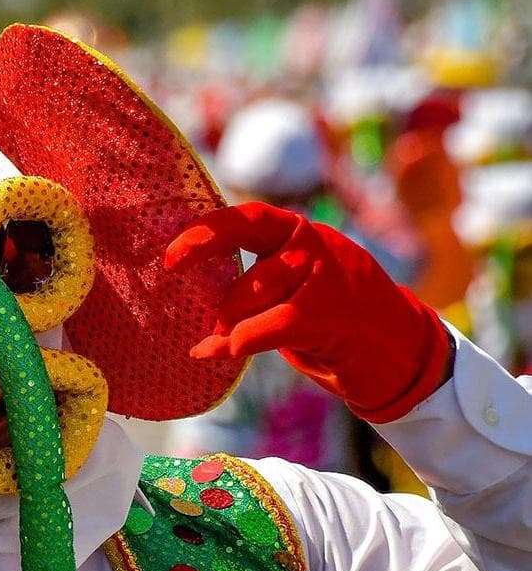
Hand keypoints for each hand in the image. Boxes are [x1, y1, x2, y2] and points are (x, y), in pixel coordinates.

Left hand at [165, 202, 452, 422]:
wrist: (399, 353)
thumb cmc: (332, 326)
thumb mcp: (291, 294)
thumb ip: (251, 288)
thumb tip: (195, 301)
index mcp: (298, 233)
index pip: (247, 217)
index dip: (205, 231)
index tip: (170, 255)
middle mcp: (313, 243)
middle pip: (247, 245)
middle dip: (211, 270)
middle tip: (190, 299)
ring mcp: (327, 274)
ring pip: (255, 290)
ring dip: (230, 323)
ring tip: (222, 343)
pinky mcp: (333, 312)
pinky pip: (273, 323)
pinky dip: (243, 340)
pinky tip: (223, 351)